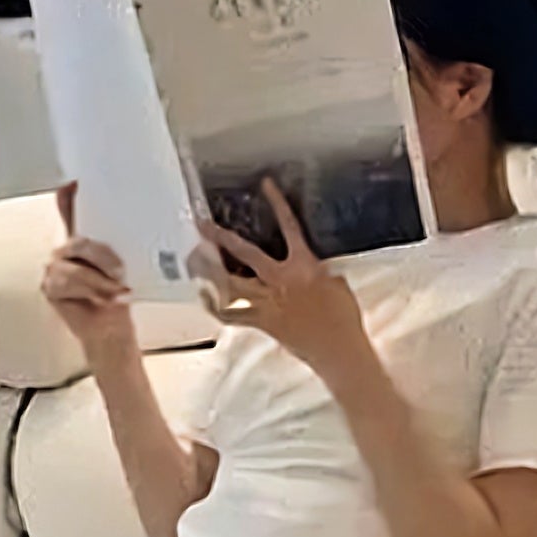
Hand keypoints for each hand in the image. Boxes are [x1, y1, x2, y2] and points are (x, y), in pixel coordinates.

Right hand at [43, 183, 139, 368]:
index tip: (76, 181)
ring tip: (118, 292)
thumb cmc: (120, 296)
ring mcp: (55, 266)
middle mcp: (67, 247)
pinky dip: (91, 289)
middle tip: (121, 271)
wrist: (112, 331)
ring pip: (74, 263)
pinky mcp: (51, 285)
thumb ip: (129, 245)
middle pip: (79, 239)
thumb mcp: (129, 266)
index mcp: (85, 237)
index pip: (70, 207)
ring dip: (99, 279)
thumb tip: (157, 222)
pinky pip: (68, 280)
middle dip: (103, 255)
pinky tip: (106, 300)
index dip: (69, 193)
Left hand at [199, 179, 373, 386]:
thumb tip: (305, 259)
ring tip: (193, 258)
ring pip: (231, 282)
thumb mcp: (335, 282)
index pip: (290, 227)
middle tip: (202, 225)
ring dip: (210, 270)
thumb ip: (314, 267)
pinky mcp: (262, 321)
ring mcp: (268, 301)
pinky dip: (215, 306)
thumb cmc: (343, 318)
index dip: (278, 204)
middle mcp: (280, 280)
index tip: (266, 185)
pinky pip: (232, 314)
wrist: (340, 351)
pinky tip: (204, 296)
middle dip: (221, 238)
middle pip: (245, 253)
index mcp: (303, 266)